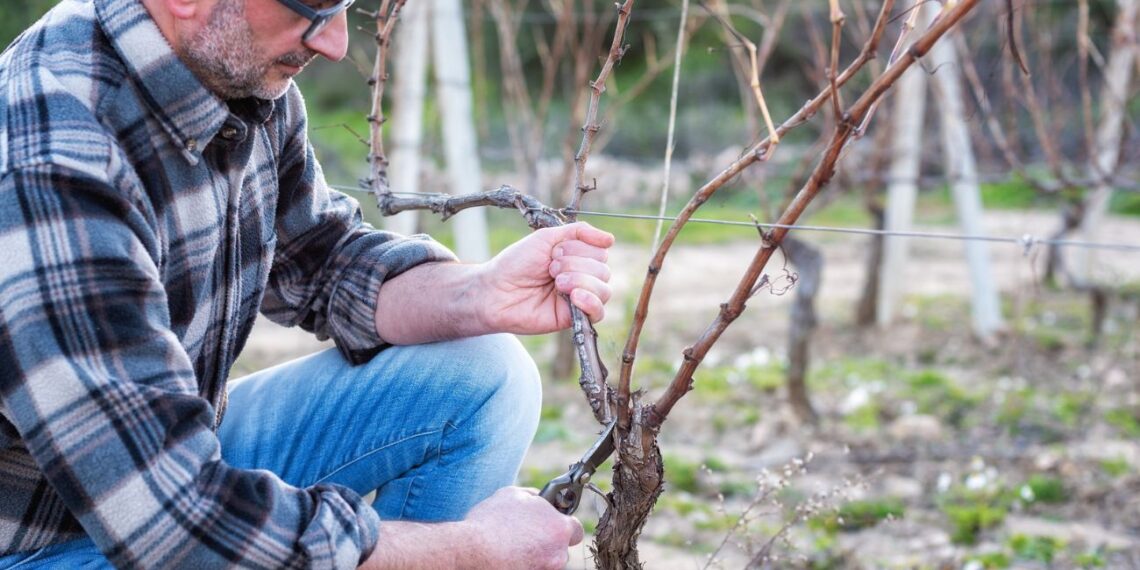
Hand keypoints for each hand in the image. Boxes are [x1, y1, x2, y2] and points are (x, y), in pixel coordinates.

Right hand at [463, 487, 584, 568]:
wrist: (472, 551)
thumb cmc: (492, 521)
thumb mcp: (513, 494)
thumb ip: (535, 497)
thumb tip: (541, 499)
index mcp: (559, 528)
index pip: (575, 529)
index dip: (562, 526)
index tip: (550, 525)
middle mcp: (558, 553)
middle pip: (560, 548)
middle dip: (547, 542)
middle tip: (527, 536)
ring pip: (547, 561)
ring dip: (536, 555)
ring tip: (513, 547)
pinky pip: (535, 569)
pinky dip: (525, 565)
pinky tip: (509, 558)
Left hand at [479, 222, 613, 333]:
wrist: (496, 291)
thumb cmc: (516, 263)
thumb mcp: (547, 238)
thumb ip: (579, 232)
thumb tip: (610, 238)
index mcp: (577, 257)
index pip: (600, 250)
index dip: (579, 248)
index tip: (554, 252)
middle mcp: (582, 277)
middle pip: (603, 268)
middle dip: (575, 264)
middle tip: (550, 268)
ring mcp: (579, 298)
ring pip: (604, 289)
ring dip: (579, 280)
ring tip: (556, 282)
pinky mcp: (574, 319)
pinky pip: (598, 312)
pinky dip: (590, 301)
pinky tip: (574, 296)